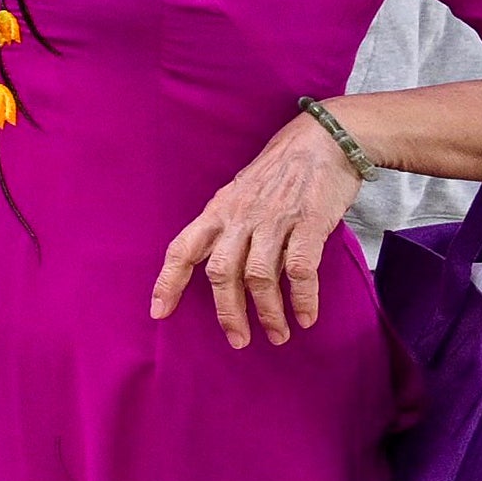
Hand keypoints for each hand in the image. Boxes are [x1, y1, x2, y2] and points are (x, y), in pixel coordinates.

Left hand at [153, 114, 363, 348]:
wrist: (322, 140)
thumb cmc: (279, 172)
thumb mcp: (239, 194)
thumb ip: (226, 227)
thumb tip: (218, 269)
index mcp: (217, 211)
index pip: (182, 249)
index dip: (168, 282)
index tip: (159, 312)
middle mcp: (240, 217)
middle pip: (220, 272)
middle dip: (227, 312)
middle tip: (238, 340)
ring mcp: (274, 220)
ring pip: (259, 277)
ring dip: (268, 312)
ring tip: (277, 335)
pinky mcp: (309, 222)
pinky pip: (301, 269)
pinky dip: (302, 298)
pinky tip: (306, 316)